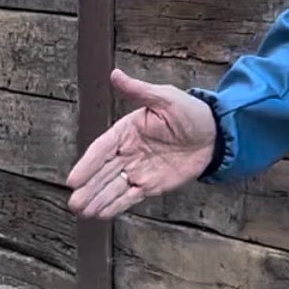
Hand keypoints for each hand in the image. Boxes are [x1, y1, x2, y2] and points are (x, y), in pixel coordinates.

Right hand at [66, 68, 217, 220]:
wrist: (216, 135)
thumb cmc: (190, 112)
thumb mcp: (165, 98)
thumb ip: (138, 91)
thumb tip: (115, 74)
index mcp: (127, 131)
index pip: (102, 149)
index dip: (87, 164)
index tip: (73, 179)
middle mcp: (128, 152)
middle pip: (103, 172)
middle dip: (88, 188)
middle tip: (73, 203)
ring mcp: (138, 170)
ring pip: (113, 187)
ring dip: (98, 199)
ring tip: (83, 212)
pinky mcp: (151, 185)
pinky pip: (130, 196)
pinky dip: (115, 206)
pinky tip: (101, 214)